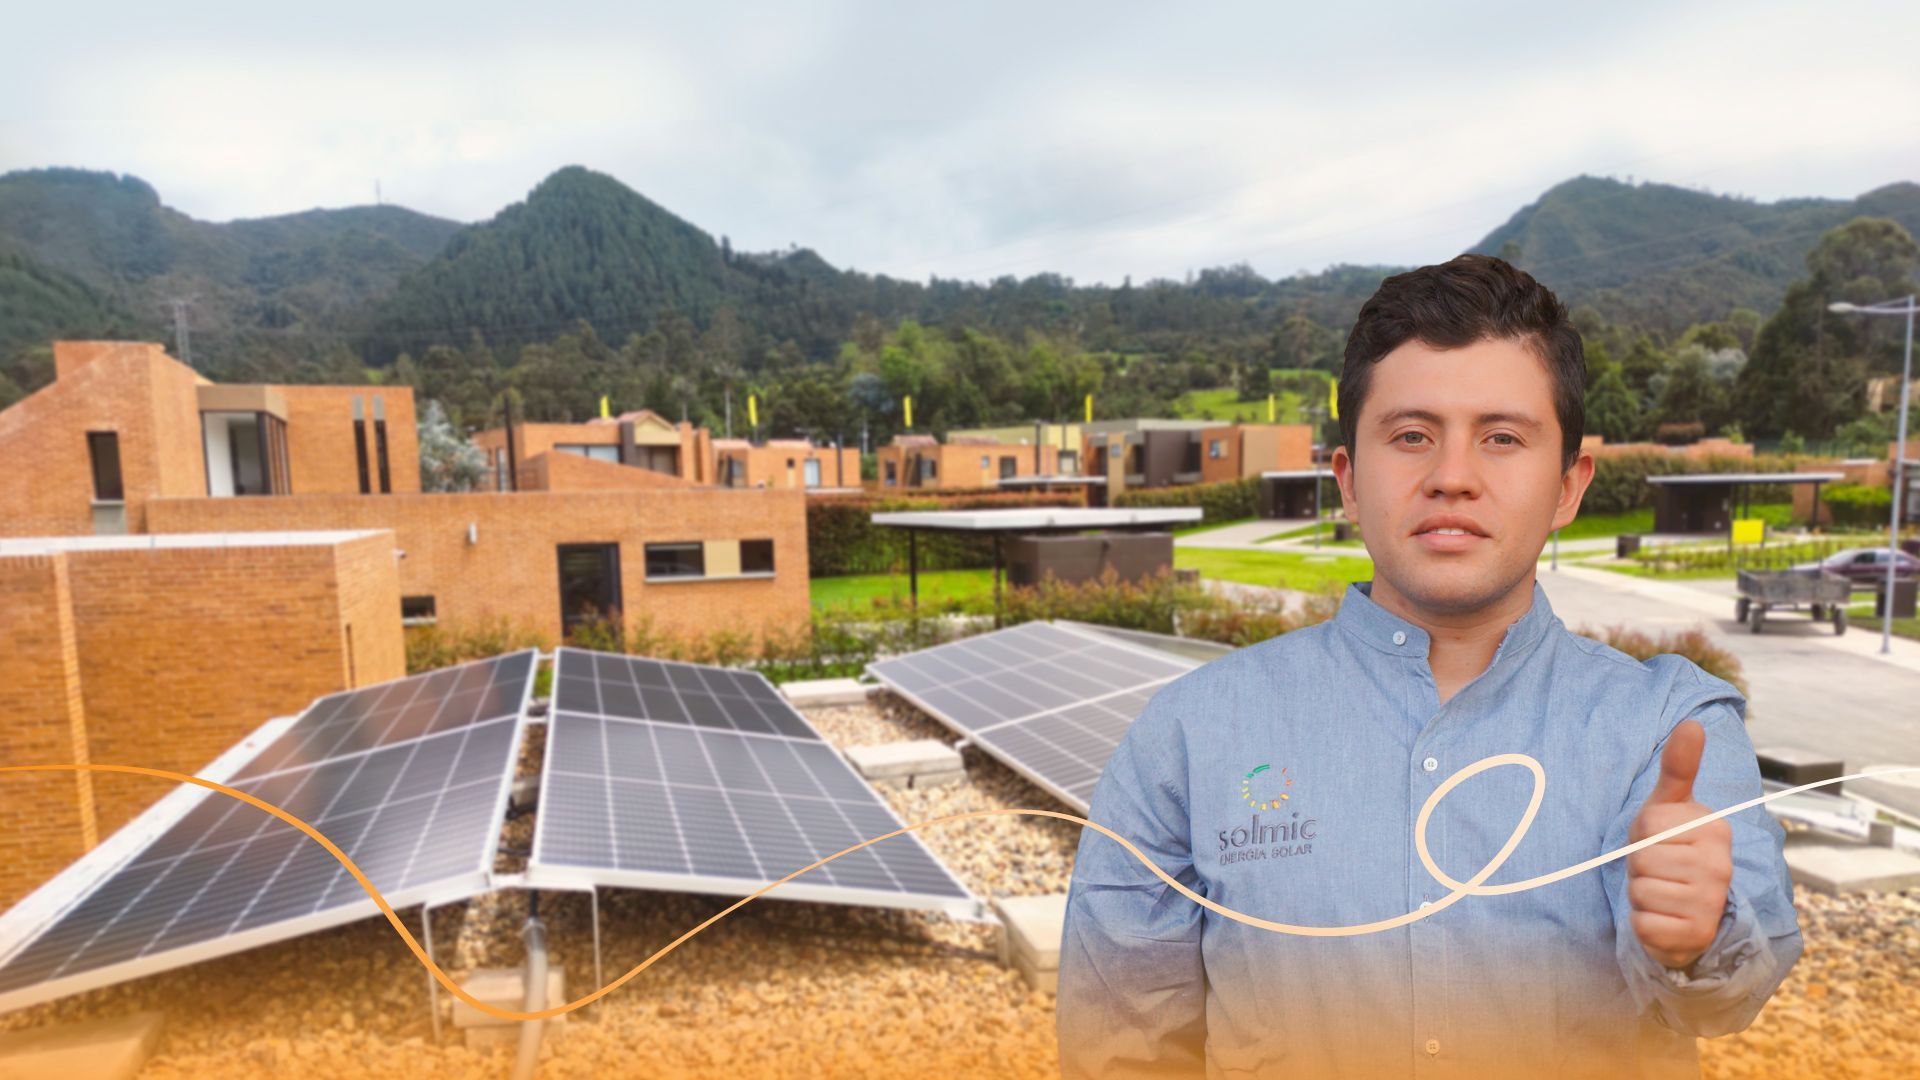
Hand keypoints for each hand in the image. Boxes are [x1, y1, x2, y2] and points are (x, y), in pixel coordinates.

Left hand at [1627, 718, 1732, 970]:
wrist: (1680, 911)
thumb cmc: (1668, 851)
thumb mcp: (1667, 808)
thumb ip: (1678, 768)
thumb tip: (1691, 723)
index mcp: (1714, 830)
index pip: (1648, 825)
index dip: (1641, 836)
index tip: (1658, 843)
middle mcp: (1720, 866)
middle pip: (1642, 859)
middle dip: (1639, 867)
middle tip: (1658, 872)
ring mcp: (1712, 902)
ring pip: (1640, 890)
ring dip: (1640, 894)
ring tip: (1660, 893)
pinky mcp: (1696, 934)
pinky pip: (1644, 923)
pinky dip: (1643, 923)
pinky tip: (1662, 919)